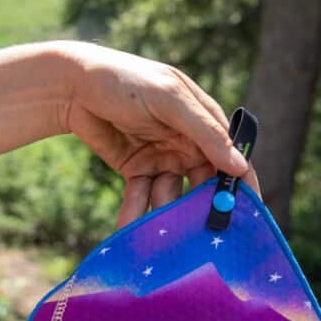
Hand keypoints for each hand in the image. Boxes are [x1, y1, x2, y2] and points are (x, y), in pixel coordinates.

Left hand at [57, 42, 260, 227]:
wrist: (72, 85)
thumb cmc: (126, 81)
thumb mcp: (170, 100)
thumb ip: (205, 132)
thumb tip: (239, 166)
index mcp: (203, 122)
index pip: (231, 157)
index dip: (240, 186)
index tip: (247, 217)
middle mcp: (187, 143)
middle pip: (203, 184)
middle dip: (201, 210)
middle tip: (201, 239)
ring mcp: (161, 158)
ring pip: (170, 196)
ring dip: (164, 216)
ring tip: (157, 238)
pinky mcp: (135, 170)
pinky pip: (140, 197)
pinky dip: (135, 213)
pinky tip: (128, 228)